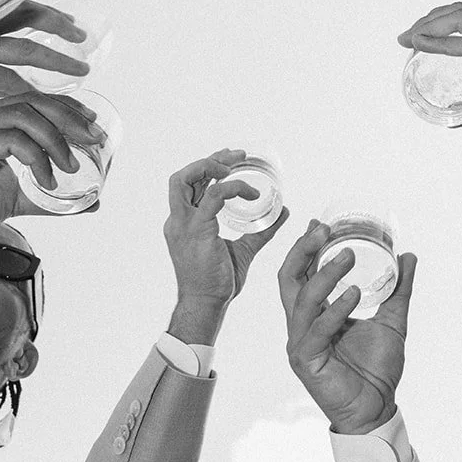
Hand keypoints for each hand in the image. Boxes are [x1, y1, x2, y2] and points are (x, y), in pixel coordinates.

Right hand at [0, 1, 89, 146]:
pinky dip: (29, 89)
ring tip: (81, 73)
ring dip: (56, 60)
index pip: (15, 8)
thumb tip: (12, 79)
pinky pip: (4, 79)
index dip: (48, 15)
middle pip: (26, 17)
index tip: (74, 27)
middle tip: (85, 41)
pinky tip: (44, 99)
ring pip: (23, 48)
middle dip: (60, 27)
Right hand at [0, 91, 101, 250]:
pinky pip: (12, 139)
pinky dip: (37, 157)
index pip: (35, 100)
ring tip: (70, 166)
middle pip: (34, 100)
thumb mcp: (16, 197)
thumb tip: (90, 203)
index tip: (92, 124)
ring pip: (25, 115)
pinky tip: (46, 179)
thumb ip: (47, 195)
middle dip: (70, 117)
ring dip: (56, 139)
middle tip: (94, 139)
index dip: (67, 107)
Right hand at [164, 152, 288, 341]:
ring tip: (235, 166)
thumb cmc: (219, 283)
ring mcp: (183, 225)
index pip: (188, 185)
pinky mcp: (197, 231)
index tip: (233, 161)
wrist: (207, 305)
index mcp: (184, 223)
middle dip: (209, 160)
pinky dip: (232, 188)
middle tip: (237, 156)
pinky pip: (212, 197)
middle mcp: (178, 220)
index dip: (208, 167)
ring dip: (211, 166)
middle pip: (182, 176)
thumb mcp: (244, 249)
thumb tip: (283, 212)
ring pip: (185, 179)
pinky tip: (251, 193)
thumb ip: (261, 231)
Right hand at [280, 222, 415, 434]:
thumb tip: (408, 256)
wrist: (378, 408)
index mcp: (316, 314)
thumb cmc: (377, 369)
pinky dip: (335, 310)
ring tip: (348, 256)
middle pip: (289, 279)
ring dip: (324, 275)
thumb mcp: (392, 320)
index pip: (301, 273)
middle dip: (303, 251)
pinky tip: (355, 295)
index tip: (319, 223)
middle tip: (324, 231)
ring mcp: (301, 343)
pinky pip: (317, 330)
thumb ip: (399, 290)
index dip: (306, 247)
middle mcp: (302, 325)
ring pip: (303, 300)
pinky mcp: (306, 361)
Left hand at [400, 2, 461, 127]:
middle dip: (428, 20)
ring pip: (461, 16)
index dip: (439, 23)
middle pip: (459, 10)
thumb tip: (461, 122)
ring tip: (409, 39)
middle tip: (404, 38)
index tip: (414, 38)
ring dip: (430, 25)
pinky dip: (443, 43)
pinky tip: (422, 46)